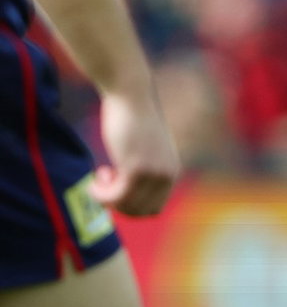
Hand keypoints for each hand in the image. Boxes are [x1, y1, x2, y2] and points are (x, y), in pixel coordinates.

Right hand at [92, 87, 180, 216]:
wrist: (131, 95)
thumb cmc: (132, 120)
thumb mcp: (145, 150)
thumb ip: (144, 172)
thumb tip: (129, 201)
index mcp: (171, 171)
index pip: (153, 209)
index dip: (130, 205)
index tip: (117, 186)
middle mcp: (167, 174)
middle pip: (139, 211)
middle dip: (117, 203)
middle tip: (105, 178)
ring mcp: (154, 171)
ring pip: (126, 206)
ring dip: (106, 198)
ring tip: (100, 175)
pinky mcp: (137, 167)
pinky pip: (116, 196)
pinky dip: (100, 194)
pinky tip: (94, 179)